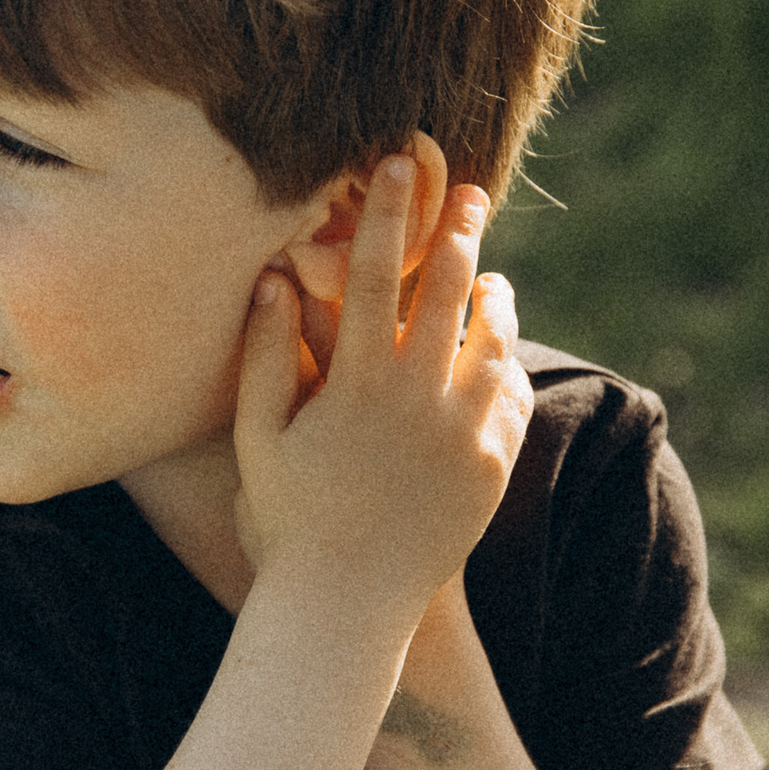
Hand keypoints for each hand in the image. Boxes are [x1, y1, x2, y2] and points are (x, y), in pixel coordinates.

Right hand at [233, 139, 531, 622]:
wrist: (347, 606)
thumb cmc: (287, 523)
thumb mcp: (258, 438)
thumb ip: (264, 356)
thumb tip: (275, 280)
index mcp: (358, 383)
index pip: (375, 275)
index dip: (388, 212)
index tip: (398, 163)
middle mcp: (419, 400)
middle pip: (449, 292)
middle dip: (459, 233)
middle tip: (469, 194)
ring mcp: (464, 433)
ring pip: (492, 341)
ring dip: (493, 299)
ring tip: (493, 277)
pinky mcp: (493, 468)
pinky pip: (510, 399)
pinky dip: (506, 367)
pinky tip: (500, 355)